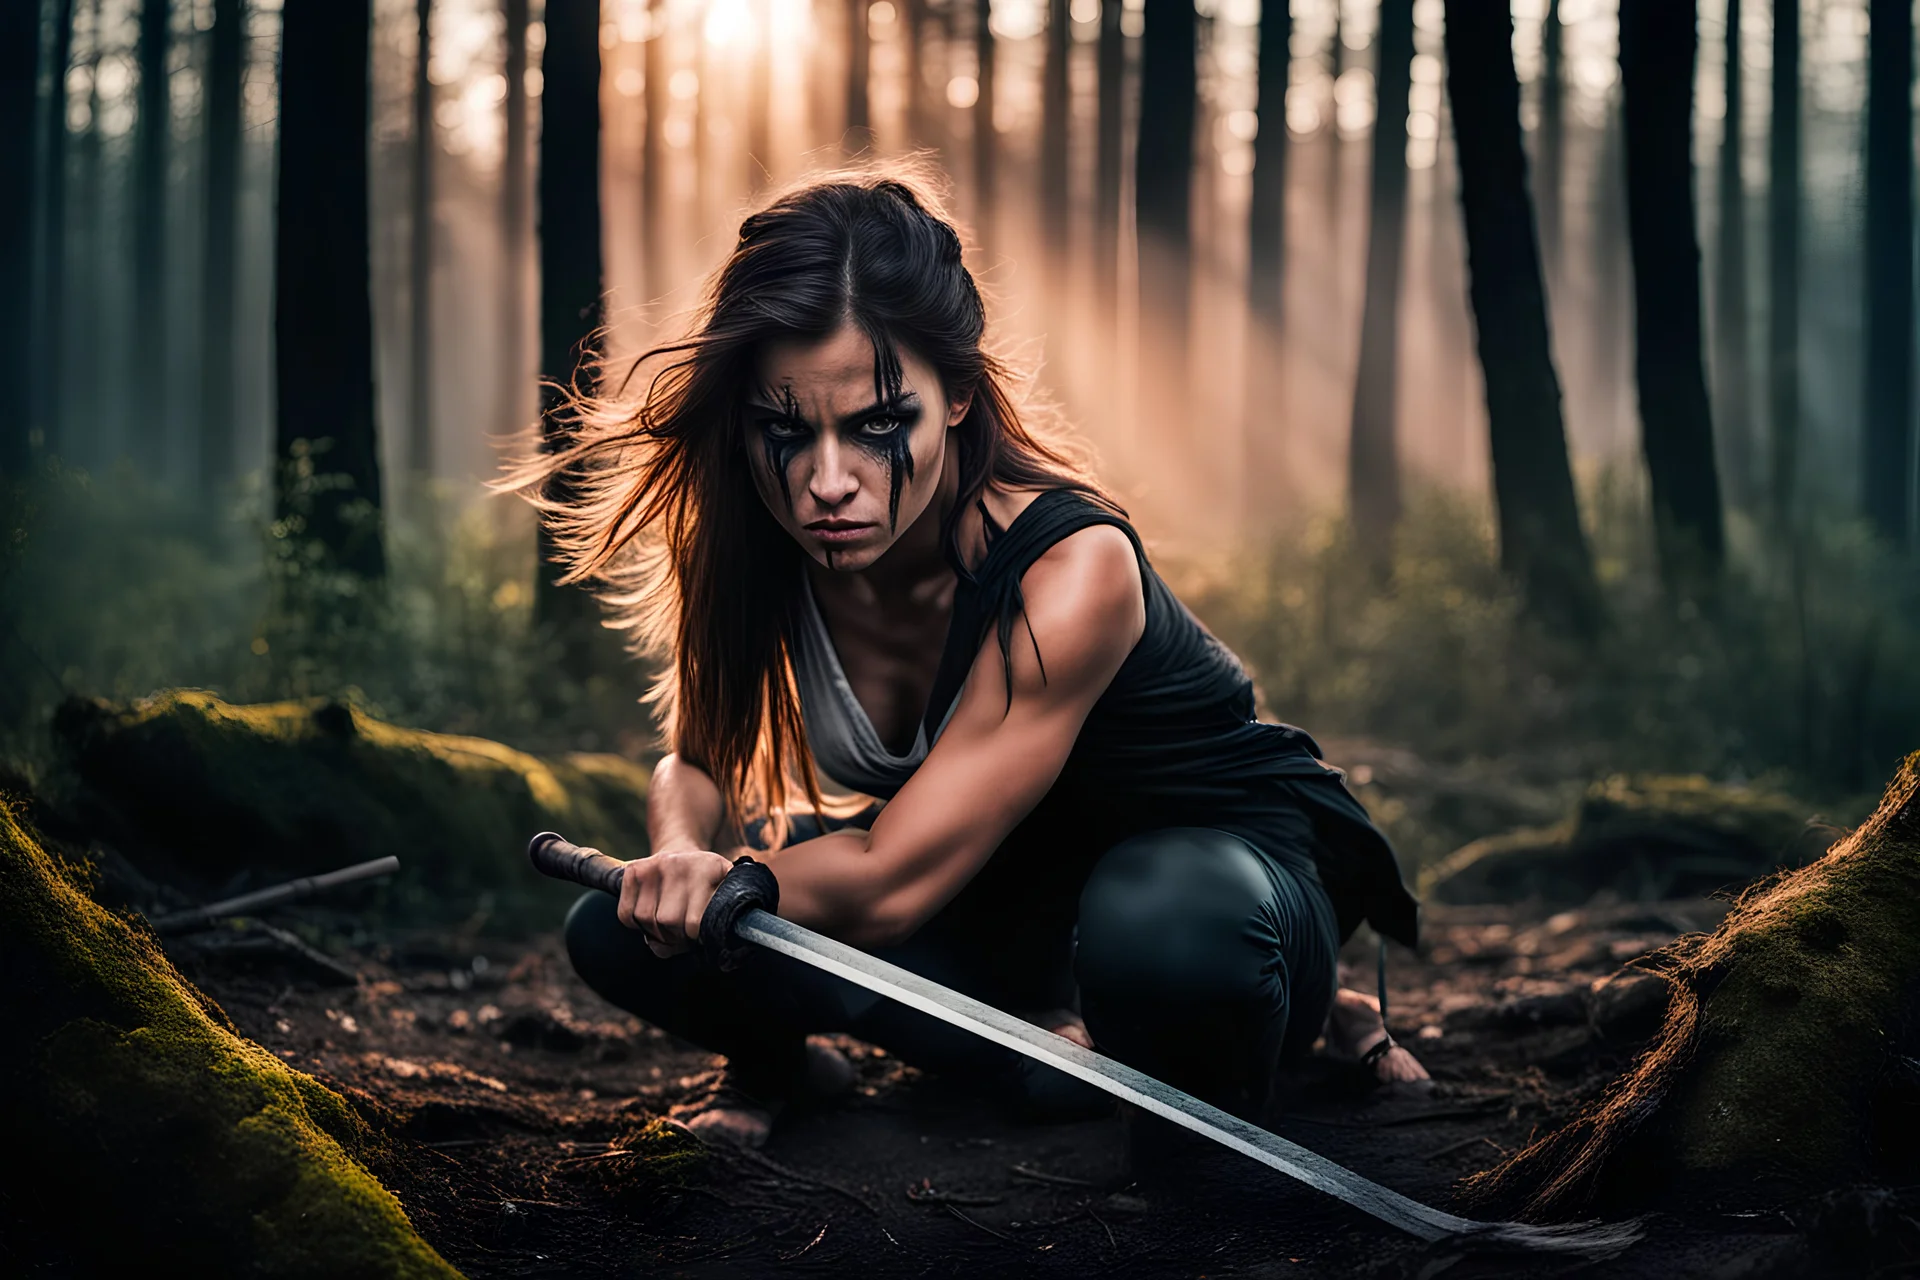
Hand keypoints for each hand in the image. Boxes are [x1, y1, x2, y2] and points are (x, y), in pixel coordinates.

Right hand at [617, 849, 735, 957]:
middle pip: (668, 921)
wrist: (682, 850)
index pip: (694, 921)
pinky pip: (627, 913)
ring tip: (668, 929)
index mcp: (708, 868)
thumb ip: (714, 921)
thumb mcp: (722, 894)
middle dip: (675, 937)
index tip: (699, 936)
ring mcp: (653, 865)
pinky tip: (650, 920)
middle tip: (682, 935)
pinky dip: (636, 925)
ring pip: (645, 918)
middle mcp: (678, 863)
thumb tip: (684, 945)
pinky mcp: (633, 870)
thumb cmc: (705, 884)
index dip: (695, 937)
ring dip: (656, 933)